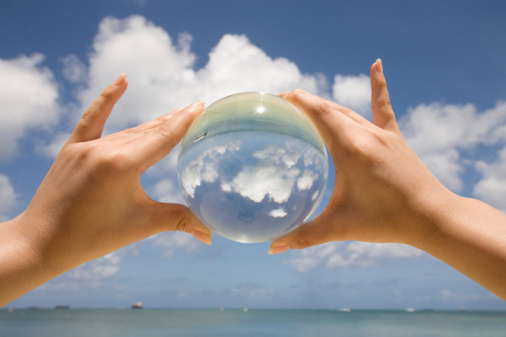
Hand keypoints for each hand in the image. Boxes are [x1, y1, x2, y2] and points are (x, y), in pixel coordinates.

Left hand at [1, 74, 210, 304]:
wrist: (42, 242)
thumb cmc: (93, 236)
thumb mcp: (142, 225)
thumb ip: (180, 221)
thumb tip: (211, 235)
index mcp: (123, 165)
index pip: (163, 138)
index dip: (184, 122)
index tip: (200, 106)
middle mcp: (104, 149)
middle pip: (149, 130)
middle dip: (174, 119)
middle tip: (196, 108)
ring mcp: (85, 146)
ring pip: (128, 130)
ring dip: (153, 123)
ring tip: (174, 113)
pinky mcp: (72, 148)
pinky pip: (92, 118)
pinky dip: (107, 99)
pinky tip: (122, 81)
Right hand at [269, 60, 505, 299]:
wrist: (432, 217)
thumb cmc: (387, 221)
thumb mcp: (341, 226)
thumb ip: (304, 237)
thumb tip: (273, 248)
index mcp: (351, 149)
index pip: (319, 114)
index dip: (298, 102)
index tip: (278, 98)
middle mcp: (366, 134)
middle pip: (330, 109)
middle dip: (306, 102)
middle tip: (285, 101)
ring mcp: (382, 134)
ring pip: (348, 111)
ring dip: (326, 105)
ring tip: (308, 102)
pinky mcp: (394, 138)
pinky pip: (383, 108)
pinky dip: (378, 86)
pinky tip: (376, 64)